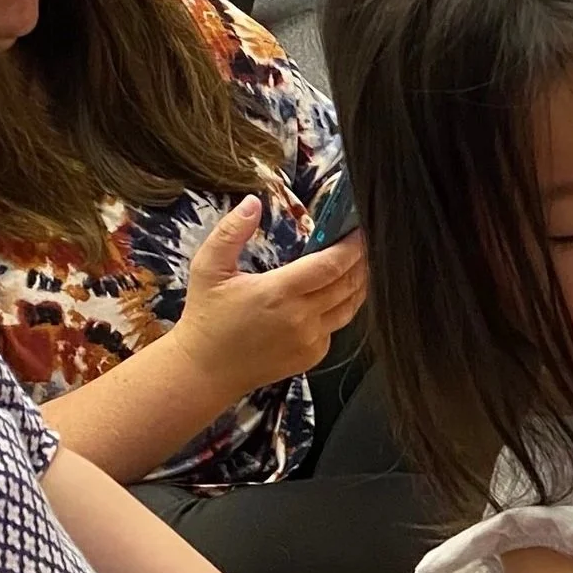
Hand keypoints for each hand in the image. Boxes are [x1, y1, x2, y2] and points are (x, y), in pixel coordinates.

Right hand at [171, 198, 368, 396]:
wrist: (207, 369)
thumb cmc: (206, 316)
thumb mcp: (208, 268)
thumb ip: (230, 233)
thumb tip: (253, 202)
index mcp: (278, 292)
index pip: (331, 265)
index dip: (352, 247)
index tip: (360, 231)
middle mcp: (301, 318)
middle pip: (348, 284)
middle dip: (362, 261)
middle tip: (366, 243)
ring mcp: (311, 340)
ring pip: (350, 306)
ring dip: (359, 284)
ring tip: (361, 264)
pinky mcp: (313, 355)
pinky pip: (336, 326)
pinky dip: (342, 308)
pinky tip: (338, 292)